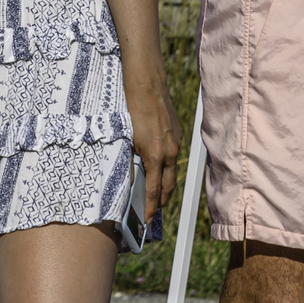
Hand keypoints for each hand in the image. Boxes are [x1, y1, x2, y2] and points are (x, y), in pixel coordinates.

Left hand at [125, 79, 180, 222]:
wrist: (146, 84)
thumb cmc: (132, 109)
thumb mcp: (126, 139)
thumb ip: (130, 161)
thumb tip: (130, 179)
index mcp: (155, 155)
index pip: (155, 190)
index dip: (151, 206)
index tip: (148, 218)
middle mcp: (169, 151)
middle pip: (169, 185)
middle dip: (163, 201)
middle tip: (155, 212)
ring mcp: (176, 142)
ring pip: (172, 171)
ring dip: (166, 185)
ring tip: (158, 195)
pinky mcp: (177, 134)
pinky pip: (173, 156)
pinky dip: (167, 167)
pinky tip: (160, 168)